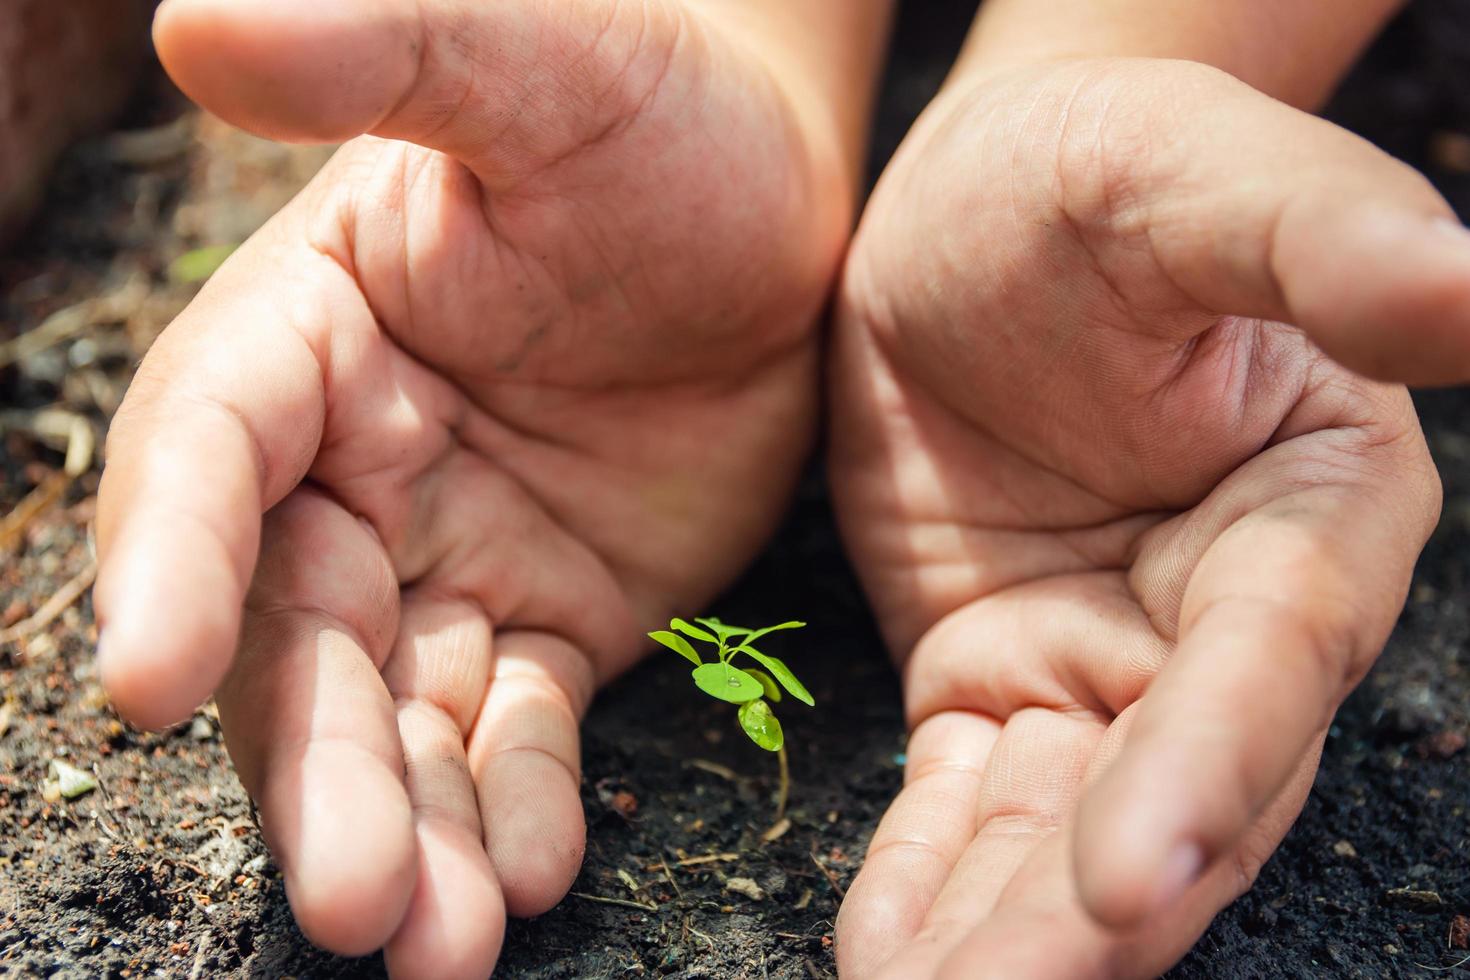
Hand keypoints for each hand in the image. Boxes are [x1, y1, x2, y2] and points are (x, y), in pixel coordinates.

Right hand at [94, 1, 854, 973]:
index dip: (172, 563)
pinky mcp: (554, 613)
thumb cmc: (653, 109)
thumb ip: (382, 51)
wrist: (772, 192)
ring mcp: (453, 554)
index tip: (144, 681)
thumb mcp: (537, 66)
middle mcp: (353, 467)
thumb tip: (194, 22)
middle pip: (301, 637)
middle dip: (317, 771)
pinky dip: (520, 805)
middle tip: (352, 904)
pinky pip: (521, 726)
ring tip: (441, 950)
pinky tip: (536, 877)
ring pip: (404, 714)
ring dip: (415, 831)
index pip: (208, 457)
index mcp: (308, 337)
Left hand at [830, 57, 1456, 977]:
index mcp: (1309, 512)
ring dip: (1000, 935)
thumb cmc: (1089, 173)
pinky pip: (969, 802)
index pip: (1265, 667)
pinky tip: (884, 960)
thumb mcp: (1188, 173)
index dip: (1208, 773)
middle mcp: (1221, 618)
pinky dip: (929, 882)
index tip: (1133, 882)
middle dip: (1086, 915)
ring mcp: (1103, 660)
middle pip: (1170, 794)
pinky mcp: (998, 675)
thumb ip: (1319, 242)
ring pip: (1062, 827)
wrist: (963, 218)